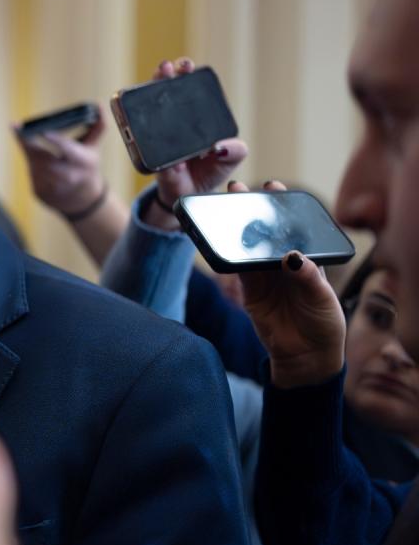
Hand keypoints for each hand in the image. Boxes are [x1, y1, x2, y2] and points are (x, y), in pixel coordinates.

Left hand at [14, 113, 106, 216]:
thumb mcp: (92, 147)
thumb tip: (99, 105)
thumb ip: (97, 126)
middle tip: (21, 130)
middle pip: (45, 159)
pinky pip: (31, 173)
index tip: (43, 131)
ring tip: (27, 140)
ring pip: (35, 166)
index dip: (56, 140)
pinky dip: (31, 162)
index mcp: (83, 161)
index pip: (68, 149)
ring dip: (31, 153)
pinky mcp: (41, 191)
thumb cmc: (85, 163)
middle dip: (33, 147)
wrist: (81, 198)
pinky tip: (34, 158)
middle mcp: (69, 176)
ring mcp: (54, 186)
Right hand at [144, 58, 247, 230]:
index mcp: (195, 119)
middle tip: (173, 66)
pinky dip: (143, 127)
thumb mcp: (228, 160)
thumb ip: (235, 151)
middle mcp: (174, 120)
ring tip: (160, 73)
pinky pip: (143, 138)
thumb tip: (222, 145)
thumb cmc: (208, 173)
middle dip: (169, 74)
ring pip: (151, 106)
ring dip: (153, 87)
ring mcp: (158, 133)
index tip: (188, 67)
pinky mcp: (148, 151)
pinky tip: (144, 114)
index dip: (188, 77)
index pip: (191, 92)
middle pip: (169, 91)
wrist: (187, 196)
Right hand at [232, 180, 345, 387]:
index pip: (293, 227)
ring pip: (246, 245)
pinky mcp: (248, 290)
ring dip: (235, 228)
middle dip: (252, 210)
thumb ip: (309, 277)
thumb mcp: (324, 299)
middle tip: (238, 189)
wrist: (305, 356)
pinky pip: (235, 269)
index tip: (273, 188)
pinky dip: (227, 254)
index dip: (282, 207)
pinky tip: (220, 239)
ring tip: (224, 207)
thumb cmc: (324, 324)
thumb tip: (293, 256)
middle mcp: (282, 263)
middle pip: (265, 232)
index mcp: (305, 258)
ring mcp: (263, 276)